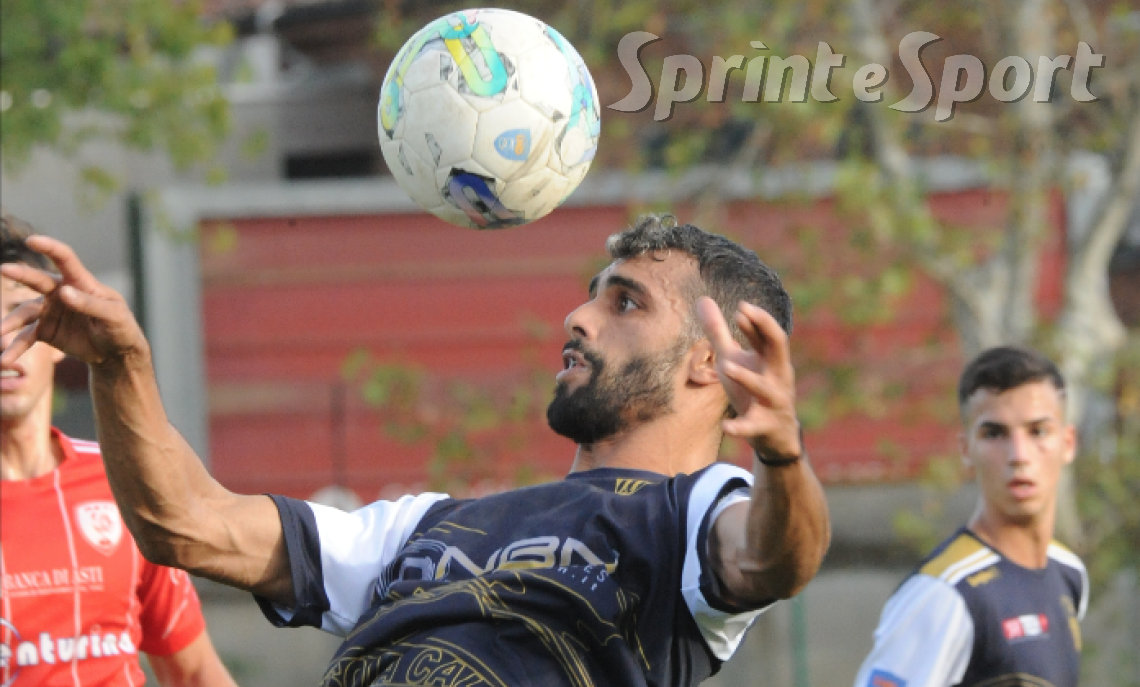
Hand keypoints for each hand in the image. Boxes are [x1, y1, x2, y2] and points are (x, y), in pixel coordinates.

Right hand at [1, 236, 145, 367]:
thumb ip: (90, 304)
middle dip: (22, 274)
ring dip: (12, 322)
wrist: (117, 353)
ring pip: (26, 313)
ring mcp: (50, 311)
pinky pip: (26, 337)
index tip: (32, 240)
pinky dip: (15, 347)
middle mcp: (61, 293)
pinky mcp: (46, 331)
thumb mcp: (113, 316)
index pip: (65, 259)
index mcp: (81, 282)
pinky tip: (6, 358)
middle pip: (38, 280)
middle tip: (5, 269)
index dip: (49, 247)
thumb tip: (63, 292)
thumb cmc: (121, 328)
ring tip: (0, 332)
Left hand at [696, 297, 800, 461]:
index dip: (756, 319)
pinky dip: (740, 426)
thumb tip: (702, 298)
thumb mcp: (732, 358)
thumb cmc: (751, 390)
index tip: (740, 307)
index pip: (768, 333)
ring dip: (746, 377)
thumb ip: (718, 332)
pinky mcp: (765, 425)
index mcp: (771, 358)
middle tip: (744, 314)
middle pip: (779, 347)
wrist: (775, 435)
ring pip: (764, 387)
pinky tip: (725, 426)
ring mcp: (774, 400)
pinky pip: (753, 425)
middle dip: (765, 329)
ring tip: (727, 366)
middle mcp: (777, 375)